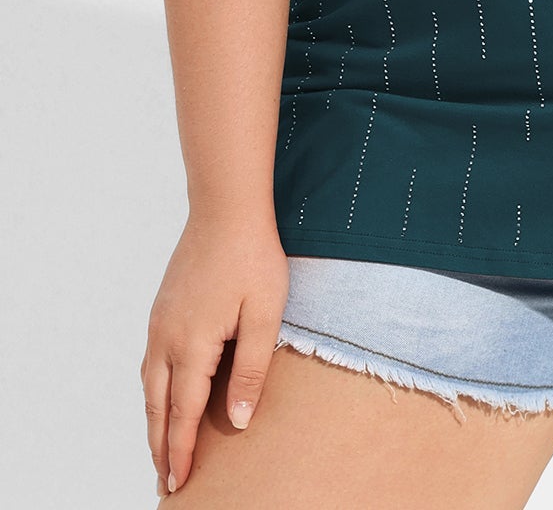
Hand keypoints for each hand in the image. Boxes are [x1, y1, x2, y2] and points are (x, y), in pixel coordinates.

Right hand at [140, 211, 290, 496]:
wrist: (225, 208)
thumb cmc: (252, 258)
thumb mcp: (265, 315)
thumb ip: (252, 370)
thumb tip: (239, 421)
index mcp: (192, 345)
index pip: (183, 414)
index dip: (181, 452)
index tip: (178, 484)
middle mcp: (166, 339)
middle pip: (157, 408)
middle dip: (160, 448)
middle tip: (164, 483)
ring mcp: (159, 323)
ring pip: (149, 387)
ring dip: (153, 423)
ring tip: (160, 451)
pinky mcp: (162, 309)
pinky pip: (150, 363)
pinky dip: (153, 393)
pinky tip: (162, 398)